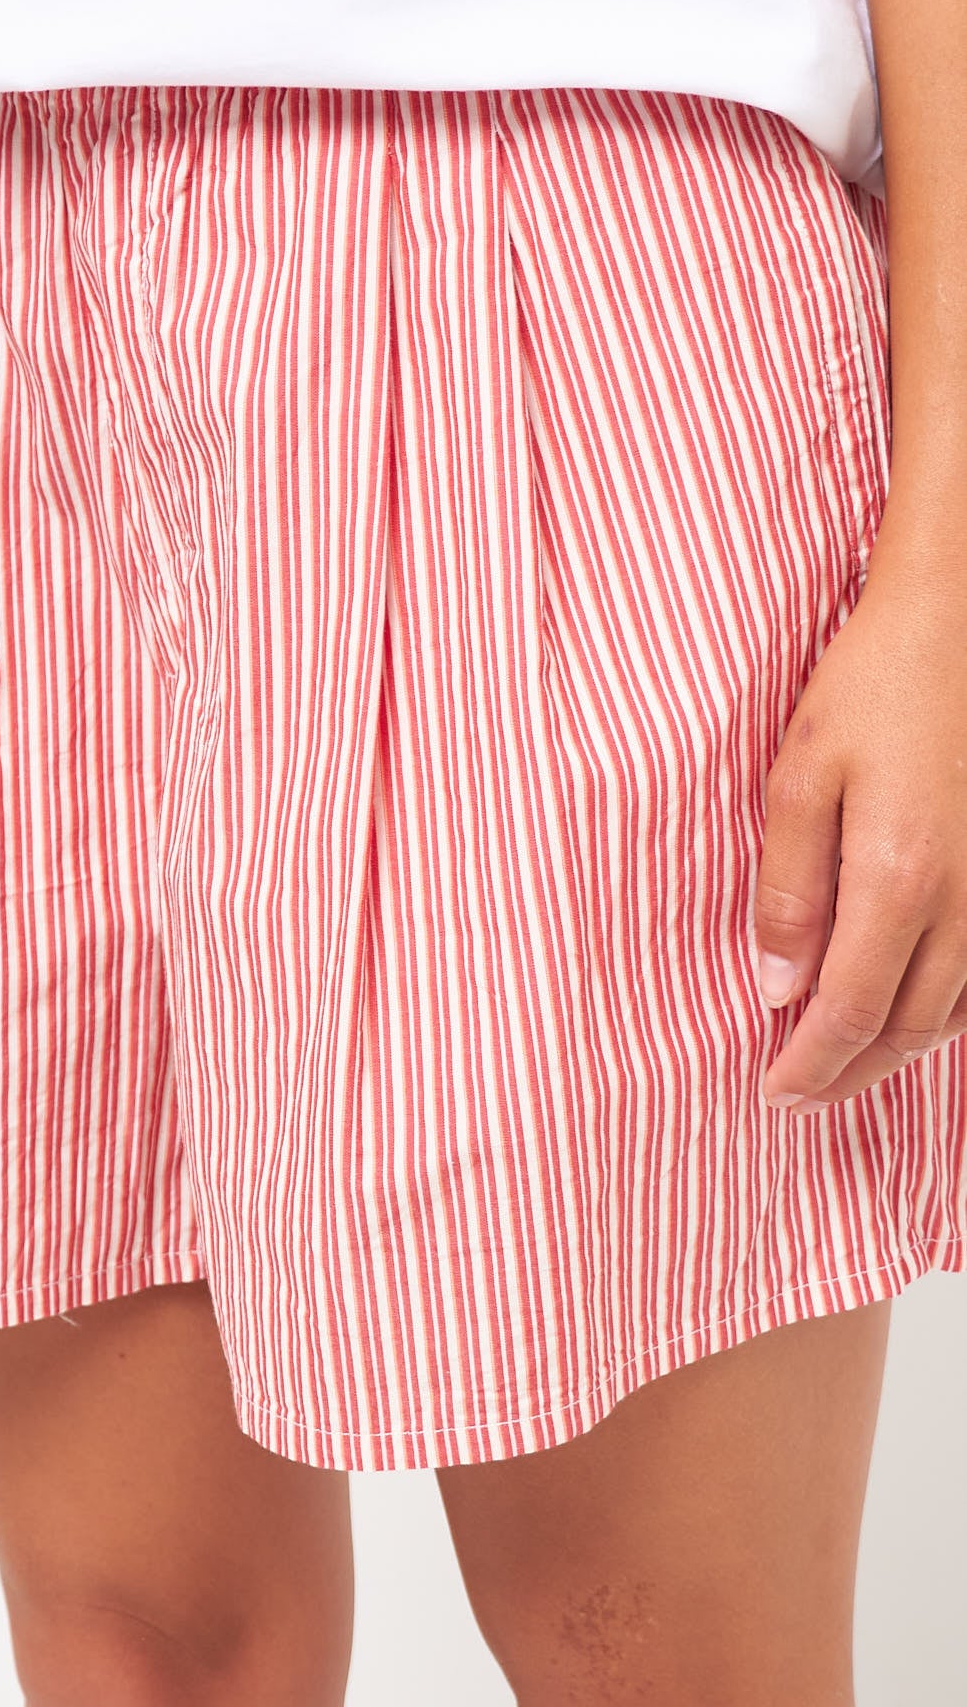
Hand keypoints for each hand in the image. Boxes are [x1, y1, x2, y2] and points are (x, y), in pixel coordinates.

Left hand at [755, 566, 966, 1112]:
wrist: (962, 619)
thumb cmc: (876, 682)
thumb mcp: (801, 776)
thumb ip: (788, 888)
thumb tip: (775, 986)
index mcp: (900, 881)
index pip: (850, 1013)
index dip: (810, 1065)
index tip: (770, 1093)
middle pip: (909, 1029)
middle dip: (851, 1075)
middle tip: (800, 1099)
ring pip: (955, 1010)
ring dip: (897, 1050)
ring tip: (845, 1067)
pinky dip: (943, 1009)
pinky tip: (909, 1008)